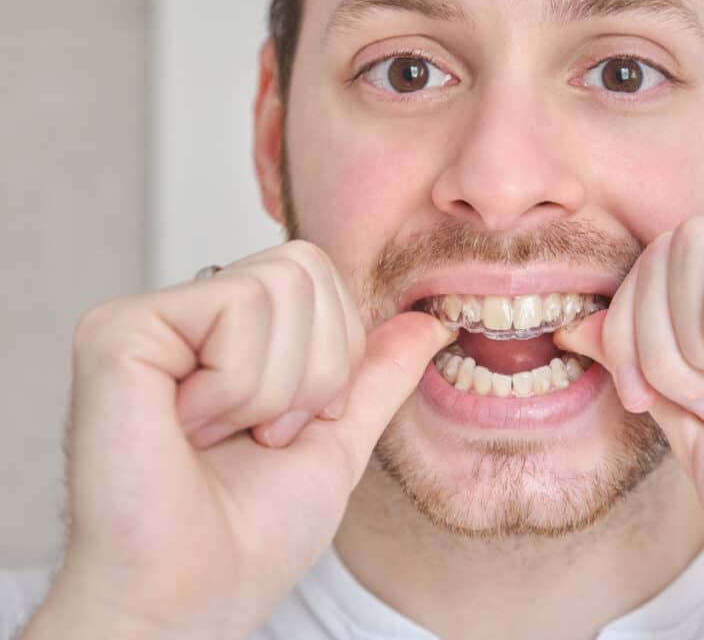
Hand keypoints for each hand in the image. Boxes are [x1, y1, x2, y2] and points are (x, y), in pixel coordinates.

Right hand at [24, 241, 453, 639]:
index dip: (334, 354)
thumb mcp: (338, 439)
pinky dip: (239, 387)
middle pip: (304, 266)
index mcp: (231, 336)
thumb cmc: (251, 536)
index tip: (288, 425)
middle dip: (315, 369)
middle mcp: (187, 317)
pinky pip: (235, 307)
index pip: (319, 272)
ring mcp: (149, 319)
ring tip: (222, 434)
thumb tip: (428, 321)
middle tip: (259, 431)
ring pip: (278, 286)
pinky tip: (189, 427)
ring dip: (275, 388)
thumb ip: (378, 374)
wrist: (195, 594)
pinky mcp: (117, 330)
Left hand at [557, 217, 703, 638]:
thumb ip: (643, 369)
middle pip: (667, 246)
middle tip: (701, 407)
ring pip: (697, 244)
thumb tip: (581, 321)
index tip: (644, 401)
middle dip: (648, 337)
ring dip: (693, 345)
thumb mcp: (687, 435)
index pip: (651, 264)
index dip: (622, 325)